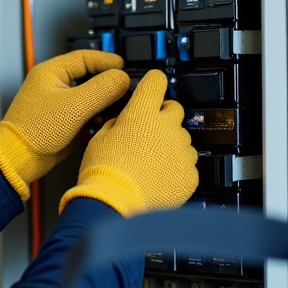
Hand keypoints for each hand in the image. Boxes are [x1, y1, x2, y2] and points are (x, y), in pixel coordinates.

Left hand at [0, 50, 128, 199]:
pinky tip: (102, 121)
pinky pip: (85, 111)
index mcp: (51, 72)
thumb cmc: (34, 131)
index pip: (85, 57)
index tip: (125, 67)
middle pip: (89, 75)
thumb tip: (122, 78)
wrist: (19, 159)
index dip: (107, 61)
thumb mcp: (74, 106)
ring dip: (103, 100)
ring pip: (89, 94)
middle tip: (125, 87)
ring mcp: (58, 102)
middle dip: (108, 82)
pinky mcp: (62, 119)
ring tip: (115, 106)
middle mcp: (54, 84)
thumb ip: (102, 89)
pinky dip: (96, 114)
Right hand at [59, 69, 198, 215]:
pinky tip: (159, 178)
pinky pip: (187, 165)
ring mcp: (181, 151)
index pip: (156, 82)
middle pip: (175, 109)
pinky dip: (176, 169)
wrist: (113, 205)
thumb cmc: (102, 174)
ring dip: (170, 146)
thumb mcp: (98, 139)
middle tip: (149, 133)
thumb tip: (123, 122)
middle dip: (163, 117)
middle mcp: (166, 128)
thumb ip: (116, 124)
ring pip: (182, 139)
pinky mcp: (189, 173)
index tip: (154, 85)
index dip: (154, 82)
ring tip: (151, 163)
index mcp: (141, 114)